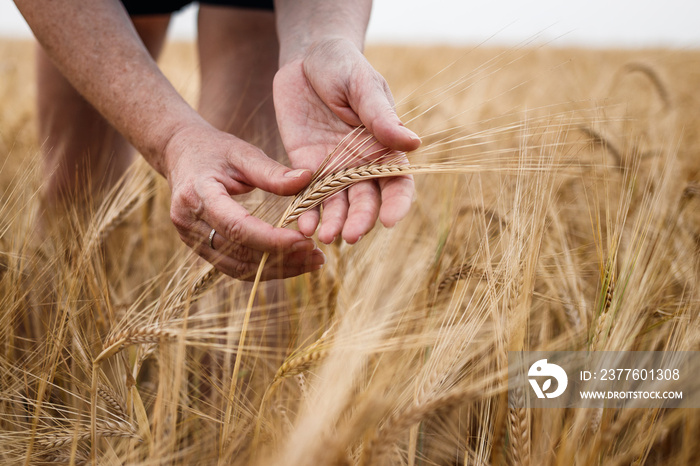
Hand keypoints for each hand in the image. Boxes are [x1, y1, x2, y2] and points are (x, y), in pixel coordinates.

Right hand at [164, 124, 325, 279]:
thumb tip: (307, 179)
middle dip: (281, 258)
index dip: (272, 240)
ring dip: (277, 269)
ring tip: (311, 263)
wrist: (179, 154)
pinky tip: (291, 263)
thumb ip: (272, 171)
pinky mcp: (199, 248)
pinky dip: (263, 269)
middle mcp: (189, 222)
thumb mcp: (242, 152)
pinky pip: (233, 267)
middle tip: (317, 256)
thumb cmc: (213, 150)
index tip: (305, 242)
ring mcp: (190, 239)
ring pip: (237, 268)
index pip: (237, 227)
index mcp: (198, 194)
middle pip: (239, 252)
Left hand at [273, 38, 420, 243]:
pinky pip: (307, 195)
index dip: (397, 204)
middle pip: (366, 201)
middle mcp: (361, 164)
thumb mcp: (363, 85)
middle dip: (360, 220)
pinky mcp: (304, 167)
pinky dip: (305, 211)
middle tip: (349, 236)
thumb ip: (381, 116)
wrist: (306, 57)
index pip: (398, 183)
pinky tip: (301, 224)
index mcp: (384, 147)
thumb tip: (413, 143)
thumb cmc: (343, 65)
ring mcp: (332, 168)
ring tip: (324, 236)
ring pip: (337, 204)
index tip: (390, 221)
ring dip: (333, 223)